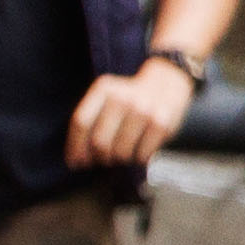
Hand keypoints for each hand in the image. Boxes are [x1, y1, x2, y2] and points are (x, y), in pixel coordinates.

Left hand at [69, 62, 197, 165]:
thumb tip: (75, 160)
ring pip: (120, 151)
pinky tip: (138, 152)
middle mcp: (122, 98)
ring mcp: (143, 110)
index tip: (76, 162)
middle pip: (100, 141)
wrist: (169, 81)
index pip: (81, 122)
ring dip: (118, 159)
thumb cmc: (129, 98)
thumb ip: (89, 120)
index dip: (76, 147)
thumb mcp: (106, 97)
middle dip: (99, 157)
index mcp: (104, 90)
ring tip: (121, 155)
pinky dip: (137, 159)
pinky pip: (141, 154)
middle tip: (103, 159)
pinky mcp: (160, 123)